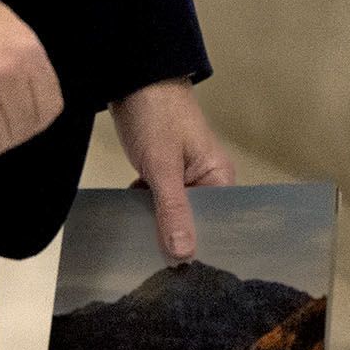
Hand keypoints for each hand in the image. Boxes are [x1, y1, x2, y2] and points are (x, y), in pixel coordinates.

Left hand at [112, 77, 235, 260]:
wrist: (131, 74)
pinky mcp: (162, 171)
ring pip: (172, 213)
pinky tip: (130, 226)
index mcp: (219, 177)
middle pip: (193, 221)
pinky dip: (144, 211)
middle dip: (174, 239)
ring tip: (138, 254)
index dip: (198, 247)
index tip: (179, 275)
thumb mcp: (162, 166)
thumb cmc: (155, 113)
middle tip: (153, 269)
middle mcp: (206, 179)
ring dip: (155, 225)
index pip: (214, 224)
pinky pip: (157, 202)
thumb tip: (183, 256)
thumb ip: (172, 210)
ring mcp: (182, 176)